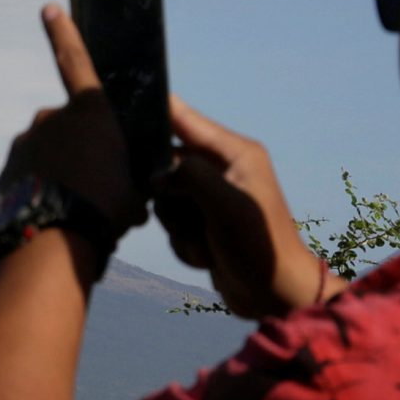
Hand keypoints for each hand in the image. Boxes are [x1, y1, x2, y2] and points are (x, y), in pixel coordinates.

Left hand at [0, 6, 149, 236]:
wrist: (56, 237)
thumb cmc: (107, 208)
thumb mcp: (136, 189)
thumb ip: (131, 176)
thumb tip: (129, 189)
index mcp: (90, 111)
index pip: (75, 60)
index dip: (64, 32)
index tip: (49, 8)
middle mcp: (53, 118)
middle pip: (71, 129)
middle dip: (82, 152)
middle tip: (98, 188)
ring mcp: (27, 141)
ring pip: (49, 153)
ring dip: (62, 173)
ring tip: (78, 208)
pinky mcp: (9, 167)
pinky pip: (31, 173)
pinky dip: (41, 188)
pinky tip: (55, 215)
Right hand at [151, 97, 325, 317]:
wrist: (276, 295)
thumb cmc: (259, 245)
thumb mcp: (226, 204)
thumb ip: (189, 176)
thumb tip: (156, 174)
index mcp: (235, 152)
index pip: (186, 119)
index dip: (156, 110)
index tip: (122, 104)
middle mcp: (222, 169)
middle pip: (167, 163)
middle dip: (169, 195)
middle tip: (183, 214)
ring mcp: (211, 197)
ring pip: (165, 198)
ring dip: (178, 226)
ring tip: (203, 242)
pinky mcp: (204, 223)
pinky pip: (173, 223)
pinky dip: (184, 243)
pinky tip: (206, 256)